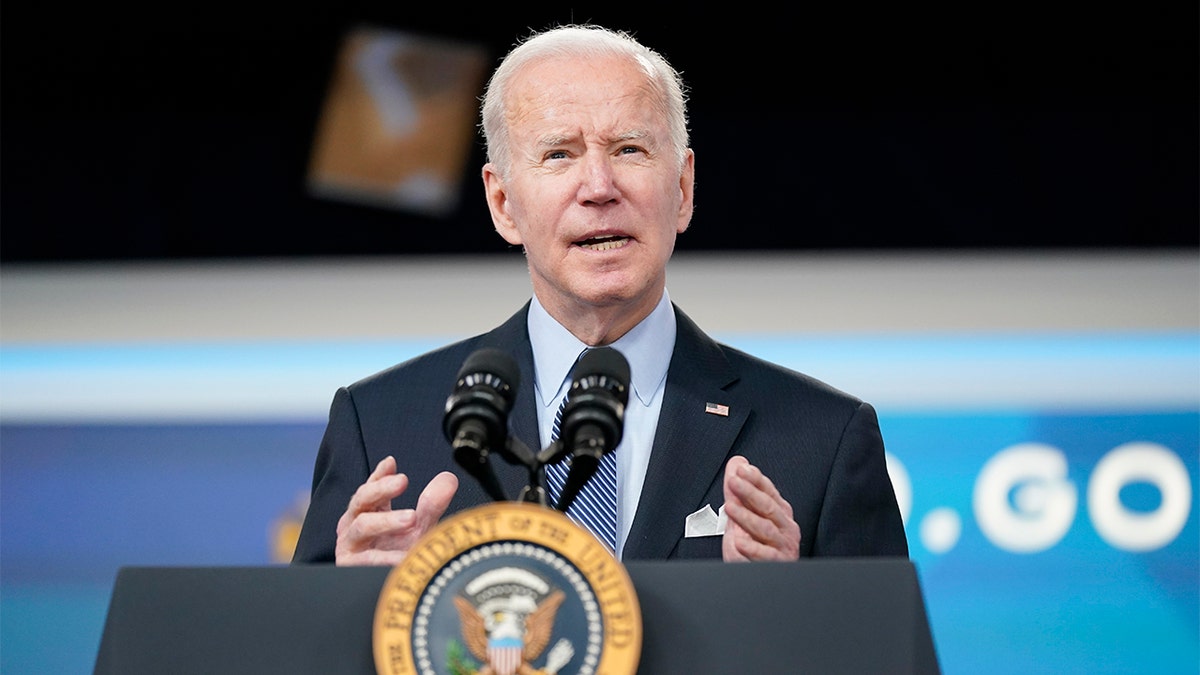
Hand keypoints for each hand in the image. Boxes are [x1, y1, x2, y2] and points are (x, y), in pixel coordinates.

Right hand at [335, 456, 457, 565]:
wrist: (398, 592)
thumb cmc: (402, 557)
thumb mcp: (419, 528)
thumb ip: (431, 504)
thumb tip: (448, 478)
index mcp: (369, 513)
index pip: (370, 489)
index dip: (379, 475)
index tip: (392, 463)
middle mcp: (355, 527)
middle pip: (361, 500)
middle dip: (381, 488)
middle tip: (403, 481)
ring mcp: (350, 547)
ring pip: (362, 525)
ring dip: (386, 520)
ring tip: (411, 519)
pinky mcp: (351, 568)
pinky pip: (365, 559)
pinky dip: (384, 556)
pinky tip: (402, 555)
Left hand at [721, 455, 800, 561]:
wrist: (759, 576)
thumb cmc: (753, 548)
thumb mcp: (743, 518)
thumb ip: (739, 492)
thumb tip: (737, 463)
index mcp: (779, 513)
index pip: (768, 491)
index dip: (755, 479)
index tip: (741, 469)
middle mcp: (785, 527)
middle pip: (768, 506)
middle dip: (750, 492)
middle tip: (733, 482)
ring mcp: (783, 546)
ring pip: (766, 528)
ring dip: (746, 517)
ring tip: (729, 508)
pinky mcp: (778, 563)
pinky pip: (766, 555)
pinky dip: (753, 549)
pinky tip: (739, 542)